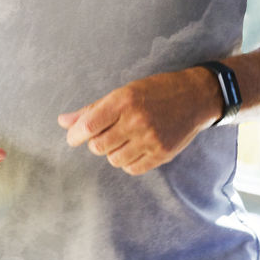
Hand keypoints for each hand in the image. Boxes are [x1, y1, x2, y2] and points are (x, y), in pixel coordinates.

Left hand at [59, 67, 219, 174]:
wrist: (195, 97)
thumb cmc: (155, 91)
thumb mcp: (124, 92)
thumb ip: (92, 109)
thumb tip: (63, 122)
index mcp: (124, 100)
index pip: (88, 127)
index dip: (75, 136)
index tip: (74, 137)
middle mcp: (137, 120)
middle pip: (98, 147)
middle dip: (96, 142)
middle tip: (107, 132)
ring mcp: (150, 139)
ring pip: (113, 160)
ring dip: (113, 152)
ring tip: (125, 138)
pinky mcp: (162, 154)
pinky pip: (131, 169)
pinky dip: (128, 161)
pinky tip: (136, 147)